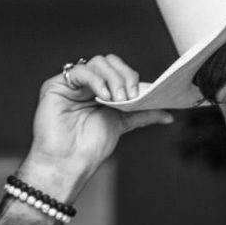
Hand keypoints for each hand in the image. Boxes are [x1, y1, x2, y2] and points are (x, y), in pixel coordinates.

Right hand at [22, 54, 173, 199]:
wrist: (68, 162)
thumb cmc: (90, 148)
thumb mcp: (122, 125)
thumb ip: (142, 115)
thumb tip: (168, 115)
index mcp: (102, 91)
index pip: (119, 70)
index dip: (131, 77)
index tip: (140, 93)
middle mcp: (88, 84)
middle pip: (109, 62)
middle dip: (124, 75)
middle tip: (130, 95)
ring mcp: (73, 83)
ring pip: (98, 63)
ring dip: (113, 78)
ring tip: (116, 99)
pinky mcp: (57, 85)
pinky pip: (80, 71)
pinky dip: (96, 80)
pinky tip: (103, 96)